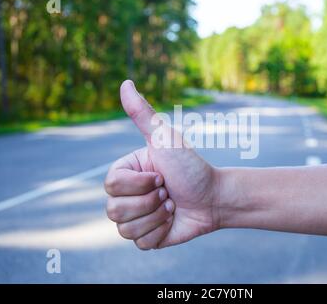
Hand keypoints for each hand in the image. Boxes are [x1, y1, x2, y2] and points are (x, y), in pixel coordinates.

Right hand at [104, 80, 219, 249]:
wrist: (215, 197)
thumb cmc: (191, 166)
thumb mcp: (165, 139)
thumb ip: (142, 113)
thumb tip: (125, 83)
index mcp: (125, 173)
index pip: (111, 186)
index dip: (139, 184)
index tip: (161, 175)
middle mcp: (127, 196)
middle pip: (114, 210)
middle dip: (150, 202)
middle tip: (168, 191)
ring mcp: (135, 218)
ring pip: (125, 229)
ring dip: (157, 217)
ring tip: (172, 205)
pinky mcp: (147, 237)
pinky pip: (141, 243)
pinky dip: (162, 232)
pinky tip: (173, 220)